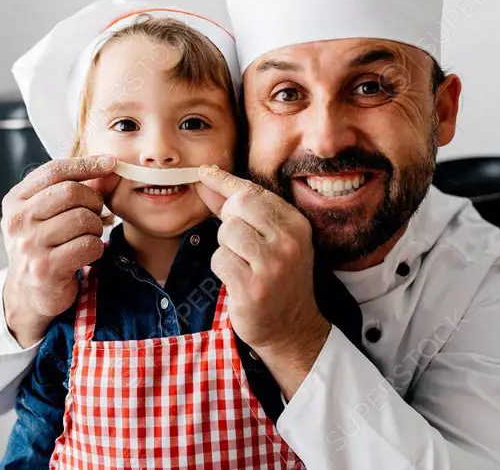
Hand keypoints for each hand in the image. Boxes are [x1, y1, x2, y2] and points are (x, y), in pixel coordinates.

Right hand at [0, 155, 119, 347]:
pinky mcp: (46, 268)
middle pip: (72, 192)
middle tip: (96, 213)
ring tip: (87, 235)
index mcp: (15, 200)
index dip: (86, 164)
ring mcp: (30, 245)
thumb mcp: (48, 213)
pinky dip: (96, 247)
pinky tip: (86, 253)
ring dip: (96, 227)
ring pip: (84, 218)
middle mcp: (18, 221)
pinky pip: (89, 245)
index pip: (54, 170)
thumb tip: (109, 168)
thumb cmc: (43, 244)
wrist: (29, 292)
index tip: (111, 162)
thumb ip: (74, 188)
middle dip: (94, 200)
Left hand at [195, 165, 330, 396]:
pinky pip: (220, 260)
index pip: (252, 192)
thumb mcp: (269, 239)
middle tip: (242, 246)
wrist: (291, 328)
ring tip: (244, 265)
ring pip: (226, 233)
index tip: (204, 172)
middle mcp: (288, 241)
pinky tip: (238, 280)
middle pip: (236, 208)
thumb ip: (237, 208)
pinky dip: (222, 268)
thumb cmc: (277, 278)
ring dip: (226, 248)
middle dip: (228, 224)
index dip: (224, 181)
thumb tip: (206, 177)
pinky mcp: (252, 288)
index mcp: (296, 224)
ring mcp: (272, 266)